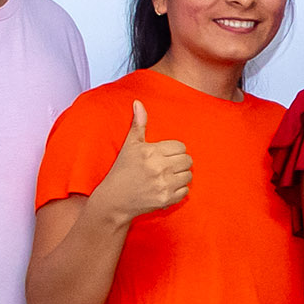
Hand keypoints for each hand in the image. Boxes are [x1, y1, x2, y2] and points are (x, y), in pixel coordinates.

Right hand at [94, 100, 192, 222]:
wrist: (114, 200)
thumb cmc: (122, 170)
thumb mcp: (130, 146)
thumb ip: (138, 124)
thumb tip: (138, 102)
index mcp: (151, 152)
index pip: (180, 147)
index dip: (174, 151)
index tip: (164, 155)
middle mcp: (159, 168)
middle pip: (187, 160)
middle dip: (179, 162)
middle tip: (167, 166)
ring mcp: (163, 185)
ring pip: (188, 175)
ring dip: (181, 176)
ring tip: (167, 176)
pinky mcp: (166, 199)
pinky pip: (186, 191)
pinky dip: (179, 190)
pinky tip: (166, 188)